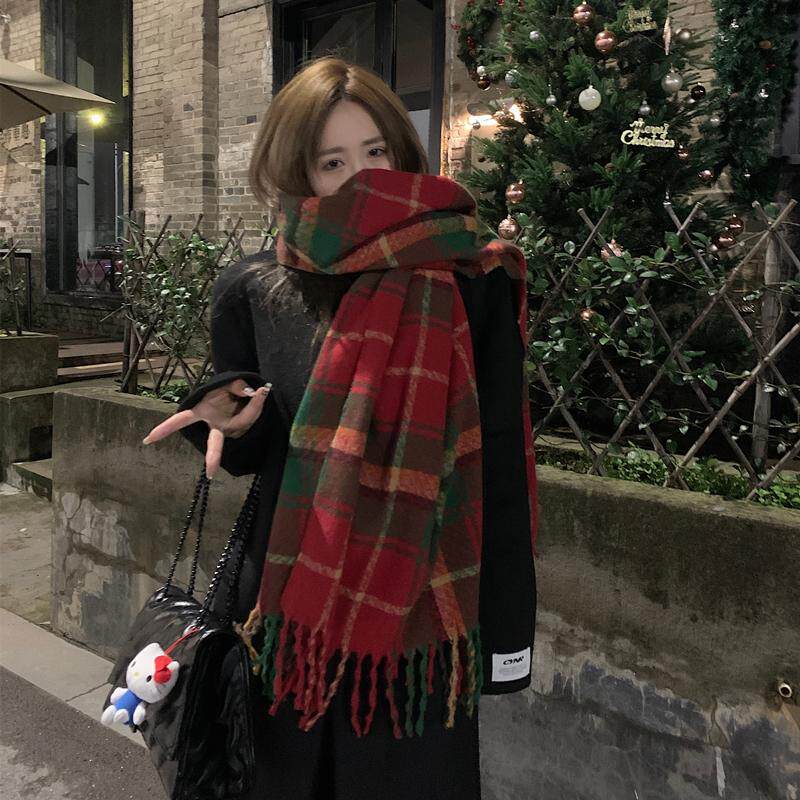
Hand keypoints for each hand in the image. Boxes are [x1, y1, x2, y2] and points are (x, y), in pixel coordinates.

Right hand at [142, 379, 271, 477]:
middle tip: (210, 474)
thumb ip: (238, 386)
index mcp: (202, 411)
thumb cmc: (227, 388)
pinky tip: (260, 393)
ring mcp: (230, 428)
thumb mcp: (230, 381)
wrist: (240, 390)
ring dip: (250, 409)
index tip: (149, 439)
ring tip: (258, 392)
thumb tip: (251, 392)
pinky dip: (257, 405)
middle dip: (213, 457)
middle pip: (214, 443)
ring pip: (242, 423)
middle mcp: (214, 424)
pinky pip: (251, 418)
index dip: (165, 429)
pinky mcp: (243, 428)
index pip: (181, 420)